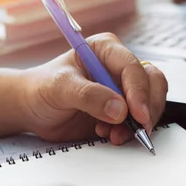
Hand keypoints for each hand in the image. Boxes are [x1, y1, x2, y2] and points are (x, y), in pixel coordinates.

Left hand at [21, 33, 167, 144]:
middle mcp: (119, 67)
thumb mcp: (59, 87)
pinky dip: (132, 131)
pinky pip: (141, 120)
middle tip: (138, 129)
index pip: (132, 67)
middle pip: (152, 82)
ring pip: (152, 102)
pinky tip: (110, 135)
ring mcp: (124, 89)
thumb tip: (119, 109)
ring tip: (115, 135)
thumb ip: (88, 95)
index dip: (139, 91)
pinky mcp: (124, 110)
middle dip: (148, 108)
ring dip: (140, 122)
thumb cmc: (41, 89)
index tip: (136, 114)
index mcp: (106, 50)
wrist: (33, 110)